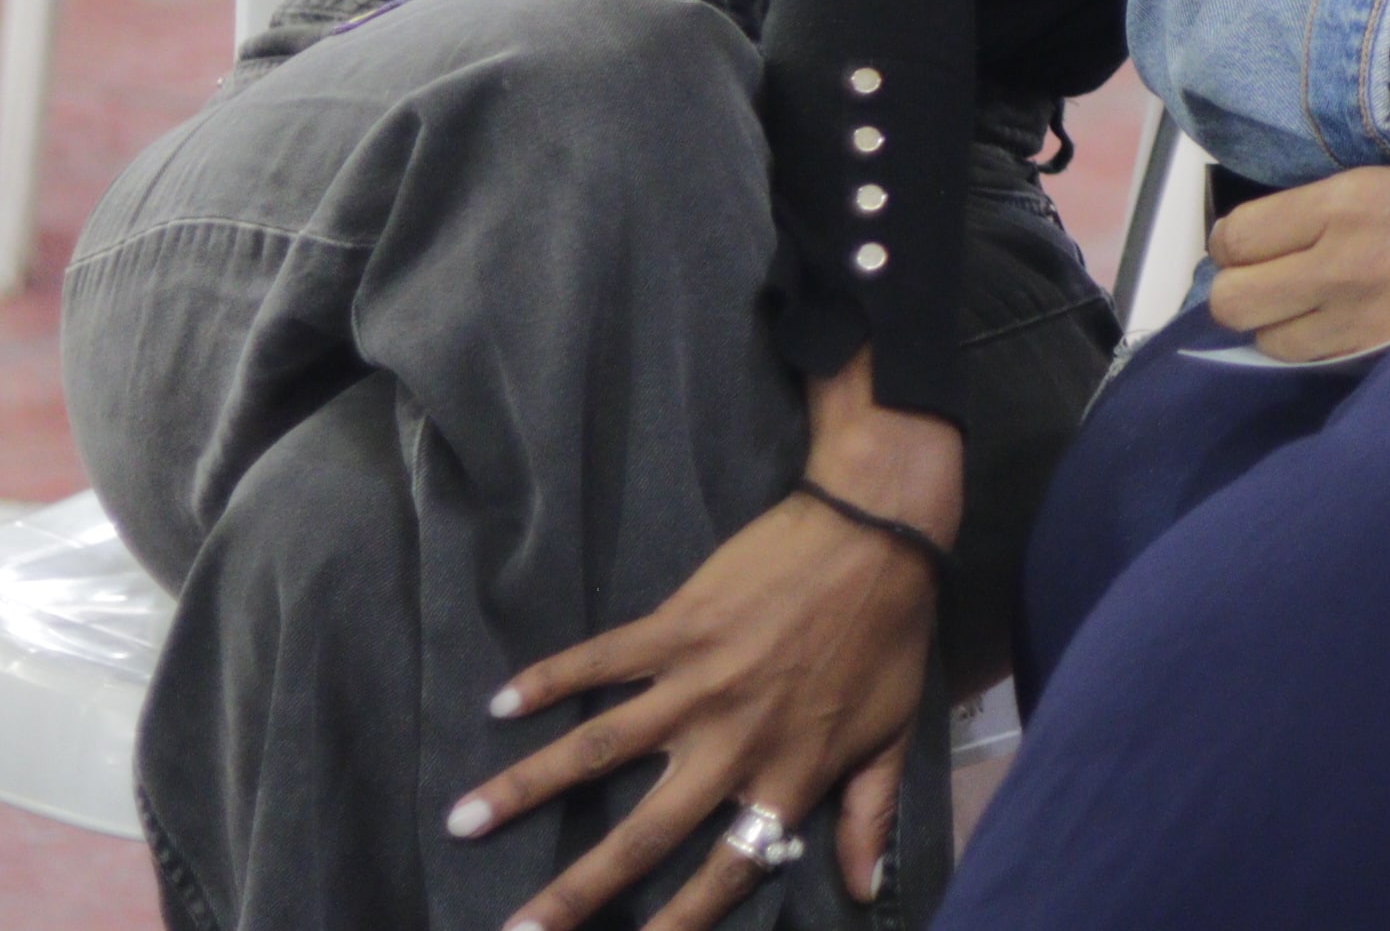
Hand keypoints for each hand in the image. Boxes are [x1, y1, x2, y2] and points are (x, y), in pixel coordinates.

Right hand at [451, 356, 954, 928]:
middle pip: (644, 834)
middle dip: (576, 890)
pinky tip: (500, 704)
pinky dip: (550, 679)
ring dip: (526, 785)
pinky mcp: (677, 626)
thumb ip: (870, 815)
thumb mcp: (894, 732)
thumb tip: (864, 888)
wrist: (880, 529)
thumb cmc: (890, 634)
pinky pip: (602, 660)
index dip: (679, 921)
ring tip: (463, 821)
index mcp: (788, 775)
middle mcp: (734, 742)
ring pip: (599, 749)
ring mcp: (699, 683)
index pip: (727, 870)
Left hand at [1206, 157, 1389, 359]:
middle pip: (1232, 301)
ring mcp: (1361, 320)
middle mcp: (1340, 264)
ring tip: (1305, 306)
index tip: (1253, 241)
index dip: (1234, 242)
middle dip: (1240, 289)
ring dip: (1276, 326)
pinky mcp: (1385, 357)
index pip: (1235, 237)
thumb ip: (1326, 208)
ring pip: (1268, 343)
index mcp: (1344, 203)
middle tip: (1268, 277)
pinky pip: (1316, 364)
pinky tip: (1339, 330)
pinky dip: (1315, 351)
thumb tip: (1272, 235)